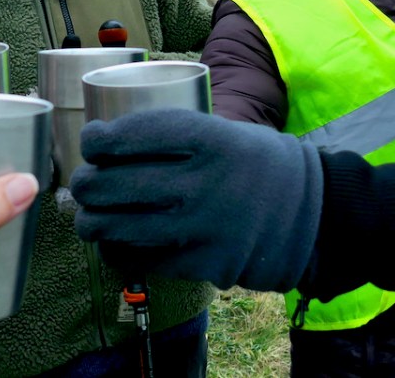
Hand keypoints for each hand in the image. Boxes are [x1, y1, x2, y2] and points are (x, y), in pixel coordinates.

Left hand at [70, 108, 323, 291]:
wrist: (314, 213)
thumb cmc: (257, 164)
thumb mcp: (226, 131)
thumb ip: (177, 136)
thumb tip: (109, 143)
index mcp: (210, 139)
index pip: (136, 135)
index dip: (101, 140)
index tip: (90, 141)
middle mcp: (204, 182)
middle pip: (118, 184)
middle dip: (86, 185)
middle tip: (80, 184)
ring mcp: (204, 227)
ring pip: (121, 228)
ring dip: (92, 223)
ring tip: (87, 218)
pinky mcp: (207, 264)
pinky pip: (144, 260)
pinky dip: (119, 252)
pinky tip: (113, 244)